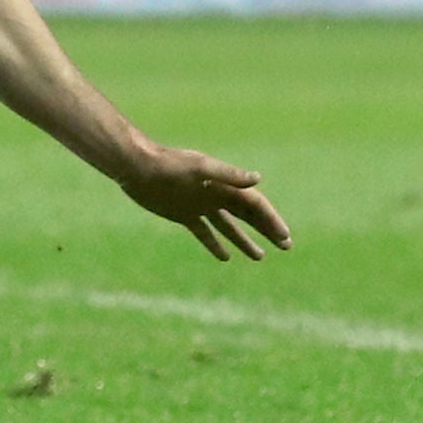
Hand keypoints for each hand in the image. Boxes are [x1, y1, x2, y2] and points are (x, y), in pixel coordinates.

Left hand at [116, 146, 292, 262]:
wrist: (136, 167)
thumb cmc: (168, 165)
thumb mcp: (200, 168)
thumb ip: (228, 175)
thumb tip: (258, 178)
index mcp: (222, 184)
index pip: (255, 204)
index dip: (271, 219)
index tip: (284, 237)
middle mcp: (214, 195)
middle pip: (247, 215)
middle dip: (266, 230)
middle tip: (286, 246)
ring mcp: (199, 206)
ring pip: (228, 226)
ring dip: (244, 240)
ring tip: (260, 257)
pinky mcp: (182, 214)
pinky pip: (204, 232)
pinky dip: (214, 244)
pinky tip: (225, 257)